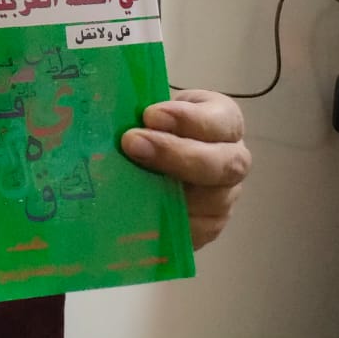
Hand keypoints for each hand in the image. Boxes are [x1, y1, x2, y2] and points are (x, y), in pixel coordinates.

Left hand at [120, 89, 249, 248]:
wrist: (143, 156)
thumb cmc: (147, 123)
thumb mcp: (146, 107)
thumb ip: (136, 107)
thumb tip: (106, 110)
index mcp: (222, 121)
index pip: (222, 120)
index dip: (189, 118)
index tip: (150, 115)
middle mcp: (231, 160)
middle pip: (227, 164)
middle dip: (178, 155)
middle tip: (132, 144)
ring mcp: (223, 196)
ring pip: (214, 201)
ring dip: (170, 192)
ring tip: (129, 182)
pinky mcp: (207, 226)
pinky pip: (196, 230)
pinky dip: (168, 222)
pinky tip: (139, 213)